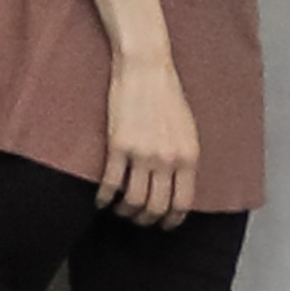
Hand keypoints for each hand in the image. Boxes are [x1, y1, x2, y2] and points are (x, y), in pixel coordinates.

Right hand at [100, 52, 201, 226]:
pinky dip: (104, 198)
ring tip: (119, 209)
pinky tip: (102, 200)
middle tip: (138, 218)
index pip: (182, 203)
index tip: (163, 224)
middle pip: (156, 207)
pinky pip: (110, 184)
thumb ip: (184, 159)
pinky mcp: (118, 145)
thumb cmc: (166, 93)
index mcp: (188, 156)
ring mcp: (142, 153)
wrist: (145, 66)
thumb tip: (177, 186)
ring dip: (125, 211)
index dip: (171, 220)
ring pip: (133, 201)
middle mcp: (167, 159)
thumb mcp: (187, 129)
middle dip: (146, 219)